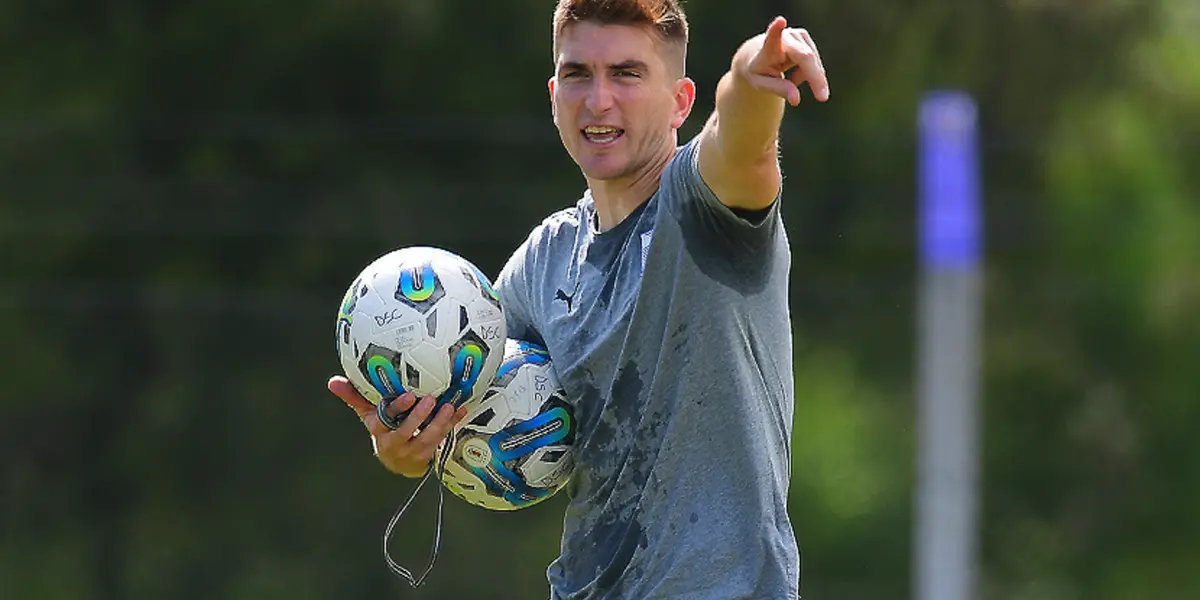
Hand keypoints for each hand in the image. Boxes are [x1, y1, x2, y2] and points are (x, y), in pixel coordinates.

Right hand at [328, 376, 468, 477]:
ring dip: (440, 423)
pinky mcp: (428, 454)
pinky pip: (442, 439)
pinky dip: (452, 425)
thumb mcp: (368, 415)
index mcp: (380, 430)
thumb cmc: (384, 430)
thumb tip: (333, 382)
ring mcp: (413, 451)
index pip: (384, 420)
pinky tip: (461, 410)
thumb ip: (354, 397)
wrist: (399, 462)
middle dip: (419, 416)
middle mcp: (395, 442)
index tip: (406, 396)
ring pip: (427, 438)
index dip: (395, 409)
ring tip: (449, 406)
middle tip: (430, 399)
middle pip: (407, 431)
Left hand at [734, 16, 828, 106]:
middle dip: (816, 77)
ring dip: (806, 78)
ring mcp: (796, 34)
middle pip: (806, 58)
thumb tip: (796, 100)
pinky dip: (806, 74)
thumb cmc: (759, 71)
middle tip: (823, 98)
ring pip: (813, 63)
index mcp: (768, 46)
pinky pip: (814, 63)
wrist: (756, 56)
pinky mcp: (804, 36)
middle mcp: (784, 37)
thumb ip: (778, 89)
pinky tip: (794, 73)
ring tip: (789, 80)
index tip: (780, 21)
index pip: (772, 38)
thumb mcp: (761, 84)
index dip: (776, 30)